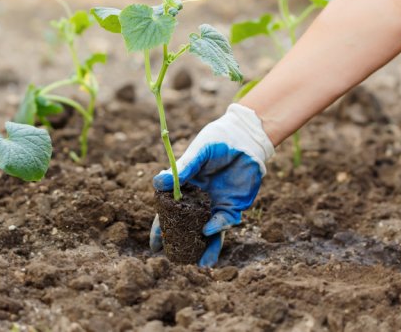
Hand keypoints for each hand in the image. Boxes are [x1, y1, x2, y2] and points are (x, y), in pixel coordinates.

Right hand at [149, 103, 273, 266]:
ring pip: (208, 230)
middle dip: (182, 243)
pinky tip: (209, 233)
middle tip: (173, 259)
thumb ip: (182, 169)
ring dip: (205, 246)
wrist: (247, 137)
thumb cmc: (218, 140)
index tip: (154, 245)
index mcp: (185, 187)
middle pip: (188, 226)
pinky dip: (217, 228)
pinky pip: (225, 222)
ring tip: (199, 263)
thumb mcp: (198, 152)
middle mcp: (200, 199)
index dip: (161, 228)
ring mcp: (217, 204)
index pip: (169, 212)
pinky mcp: (234, 205)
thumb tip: (157, 182)